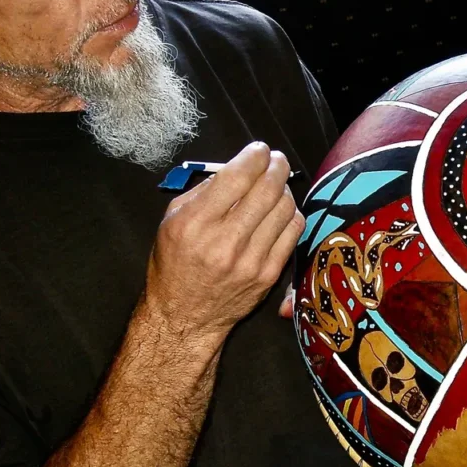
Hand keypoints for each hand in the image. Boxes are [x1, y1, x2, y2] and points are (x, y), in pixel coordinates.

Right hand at [144, 142, 304, 340]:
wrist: (184, 317)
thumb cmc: (174, 264)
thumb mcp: (172, 221)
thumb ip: (203, 191)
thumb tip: (237, 167)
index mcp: (195, 223)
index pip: (238, 176)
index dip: (254, 156)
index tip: (258, 150)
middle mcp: (224, 241)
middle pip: (267, 189)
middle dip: (276, 166)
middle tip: (276, 161)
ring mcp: (251, 260)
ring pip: (285, 208)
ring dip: (284, 190)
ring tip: (276, 187)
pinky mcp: (268, 275)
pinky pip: (293, 232)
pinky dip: (290, 215)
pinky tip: (280, 212)